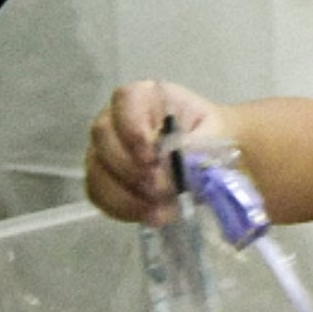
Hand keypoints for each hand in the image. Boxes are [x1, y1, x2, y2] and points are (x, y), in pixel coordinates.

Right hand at [84, 80, 221, 225]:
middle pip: (103, 136)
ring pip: (97, 170)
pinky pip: (99, 195)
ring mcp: (106, 150)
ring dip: (126, 194)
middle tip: (159, 188)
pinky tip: (150, 215)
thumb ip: (196, 147)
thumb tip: (172, 169)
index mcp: (146, 97)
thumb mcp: (215, 135)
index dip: (132, 128)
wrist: (212, 159)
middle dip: (129, 168)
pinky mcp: (105, 179)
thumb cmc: (212, 138)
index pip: (124, 101)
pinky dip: (123, 209)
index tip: (152, 157)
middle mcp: (117, 119)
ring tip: (159, 208)